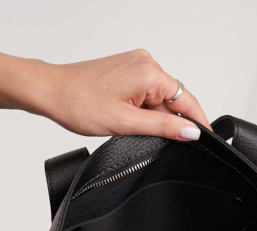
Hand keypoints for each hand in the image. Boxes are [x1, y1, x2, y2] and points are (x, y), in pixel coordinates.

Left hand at [0, 23, 209, 140]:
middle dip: (168, 122)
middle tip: (153, 141)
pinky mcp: (126, 70)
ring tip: (127, 127)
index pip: (187, 100)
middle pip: (173, 100)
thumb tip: (191, 133)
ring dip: (151, 117)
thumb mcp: (126, 123)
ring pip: (158, 98)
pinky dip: (142, 110)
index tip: (206, 139)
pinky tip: (126, 118)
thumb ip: (163, 129)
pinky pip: (145, 93)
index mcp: (150, 72)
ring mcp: (135, 64)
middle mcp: (146, 62)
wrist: (50, 92)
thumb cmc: (78, 103)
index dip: (198, 122)